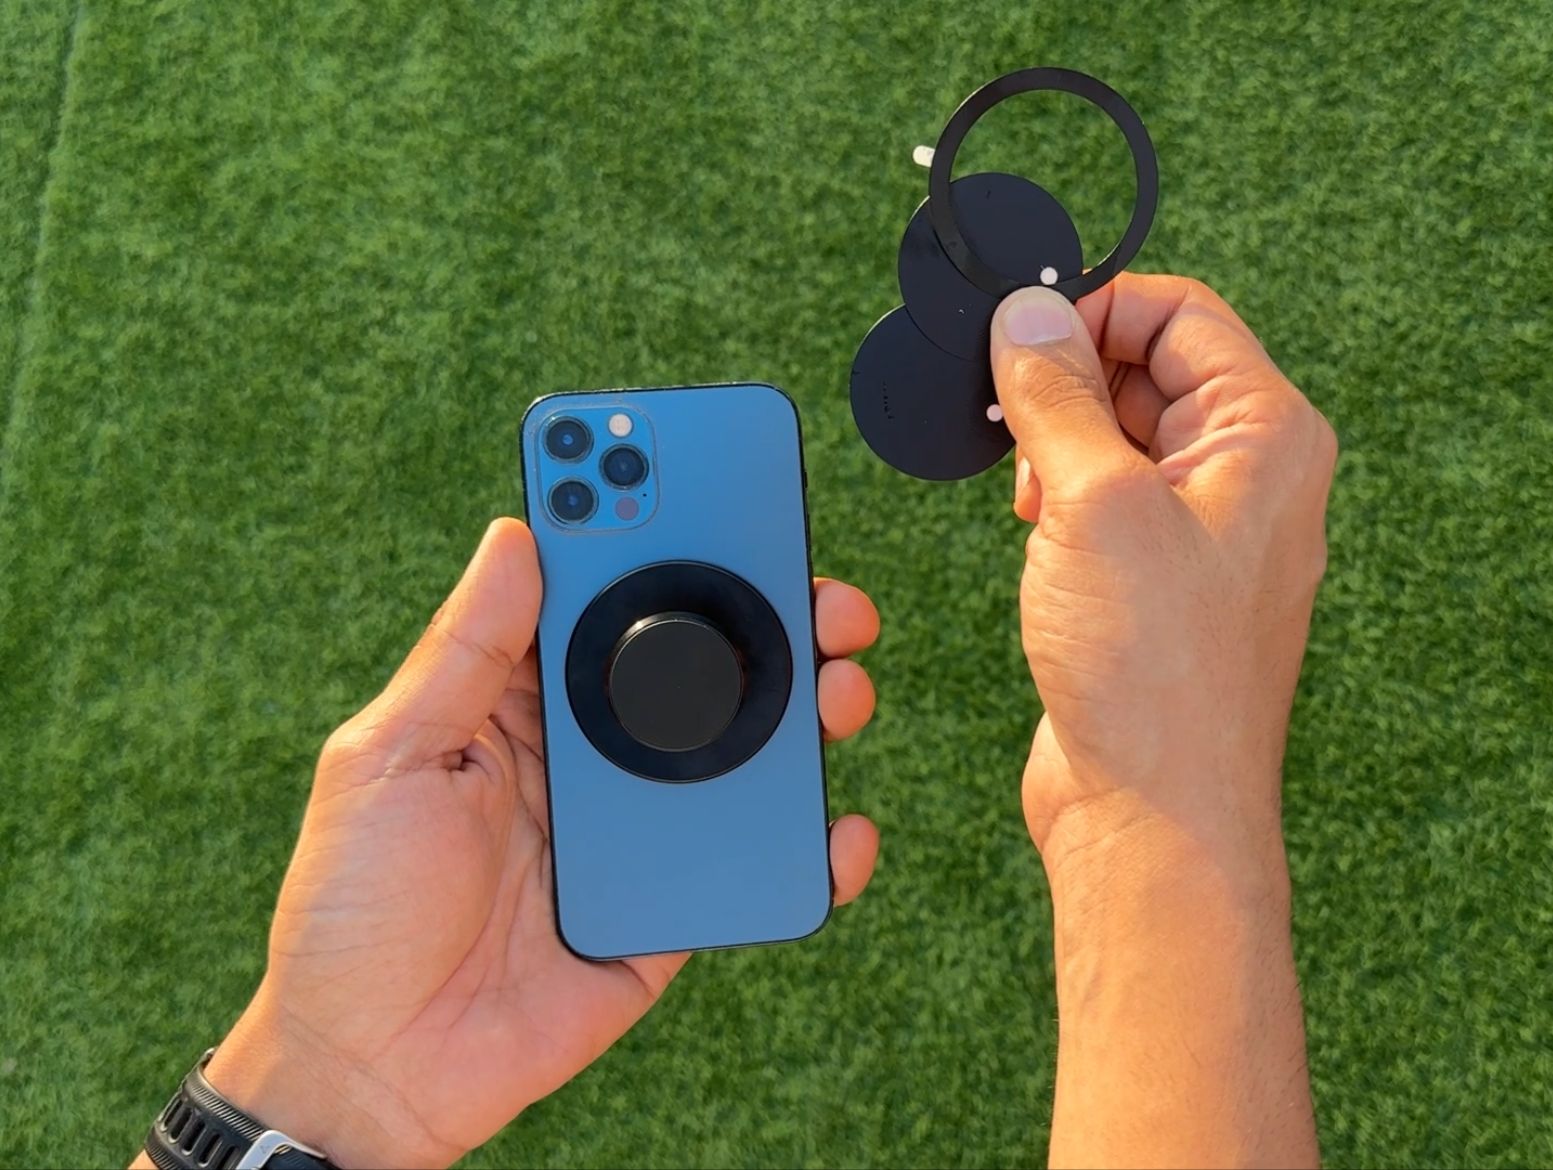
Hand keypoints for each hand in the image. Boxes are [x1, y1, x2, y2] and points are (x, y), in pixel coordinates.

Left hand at [196, 519, 879, 1168]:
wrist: (380, 1069)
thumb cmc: (354, 910)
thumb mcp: (388, 760)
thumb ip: (464, 653)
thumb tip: (518, 533)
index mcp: (518, 700)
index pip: (598, 597)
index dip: (646, 532)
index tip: (695, 475)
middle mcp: (590, 749)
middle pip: (694, 660)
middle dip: (761, 608)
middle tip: (809, 579)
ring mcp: (639, 824)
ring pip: (745, 747)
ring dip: (806, 705)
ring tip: (839, 681)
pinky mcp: (674, 898)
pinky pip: (755, 857)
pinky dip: (810, 840)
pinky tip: (835, 824)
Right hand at [992, 275, 1335, 869]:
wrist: (1152, 812)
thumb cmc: (1150, 668)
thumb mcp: (1092, 503)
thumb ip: (1055, 396)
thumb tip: (1027, 316)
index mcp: (1264, 436)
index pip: (1180, 314)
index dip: (1094, 309)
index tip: (1018, 336)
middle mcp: (1243, 476)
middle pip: (1145, 368)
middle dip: (1065, 383)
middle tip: (1011, 424)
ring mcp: (1198, 529)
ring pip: (1114, 433)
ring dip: (1055, 444)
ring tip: (1029, 498)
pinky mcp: (1152, 576)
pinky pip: (1101, 497)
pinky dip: (1056, 495)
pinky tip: (1032, 529)